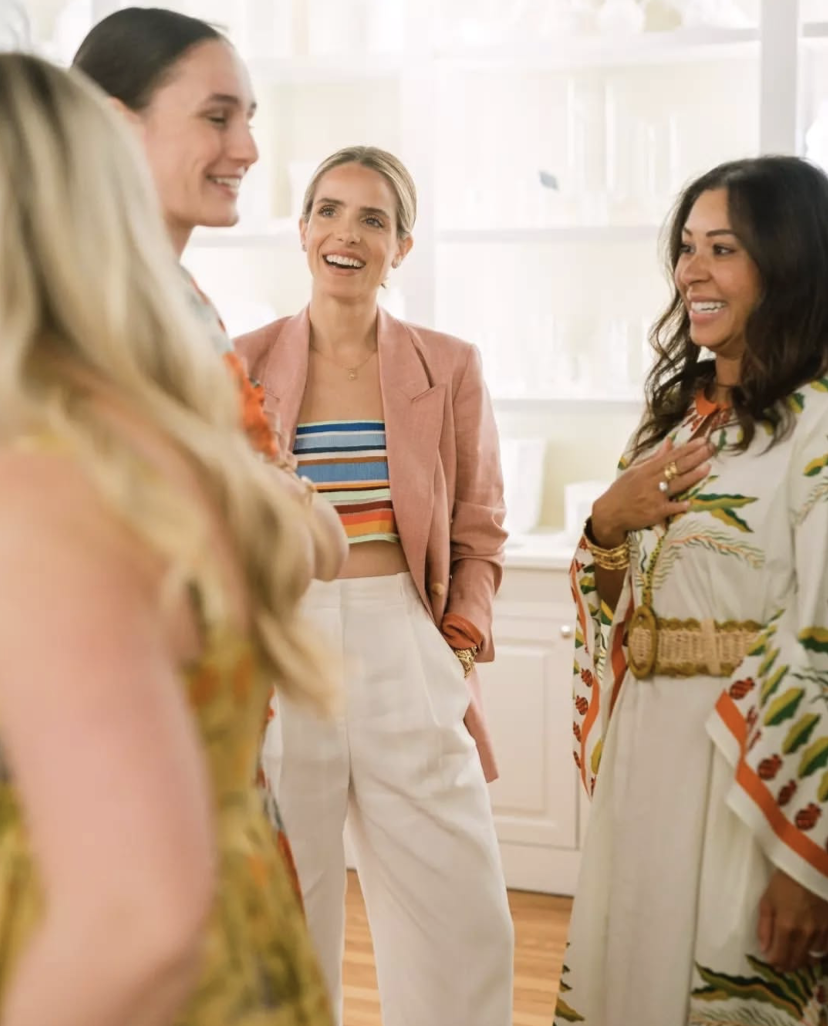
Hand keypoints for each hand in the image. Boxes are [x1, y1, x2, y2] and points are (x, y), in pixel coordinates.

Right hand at [591, 436, 711, 546]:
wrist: (609, 513)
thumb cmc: (623, 491)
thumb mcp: (635, 471)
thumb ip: (654, 458)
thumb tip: (670, 442)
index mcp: (646, 469)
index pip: (670, 456)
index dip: (687, 448)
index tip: (703, 441)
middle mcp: (651, 481)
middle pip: (676, 467)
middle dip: (695, 457)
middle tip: (711, 449)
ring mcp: (653, 497)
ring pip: (676, 484)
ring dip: (692, 476)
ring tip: (707, 467)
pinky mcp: (654, 513)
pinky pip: (669, 508)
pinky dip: (679, 506)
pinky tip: (690, 503)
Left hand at [758, 868, 827, 970]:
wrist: (810, 868)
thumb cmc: (784, 882)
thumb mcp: (767, 901)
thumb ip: (764, 927)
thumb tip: (764, 950)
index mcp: (786, 928)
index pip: (780, 957)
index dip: (774, 963)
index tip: (771, 962)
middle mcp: (805, 934)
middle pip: (796, 961)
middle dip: (787, 965)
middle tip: (782, 964)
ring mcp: (821, 933)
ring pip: (811, 958)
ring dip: (802, 960)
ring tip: (795, 956)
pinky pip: (824, 949)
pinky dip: (816, 953)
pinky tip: (810, 949)